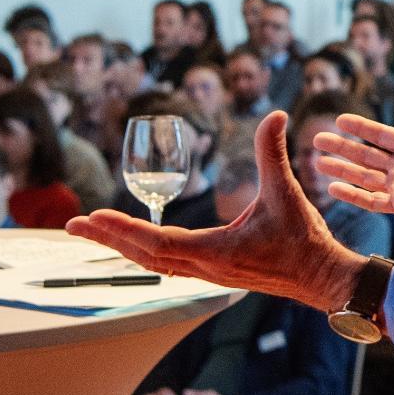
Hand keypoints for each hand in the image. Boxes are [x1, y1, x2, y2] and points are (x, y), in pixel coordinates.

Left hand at [67, 112, 363, 313]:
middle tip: (73, 226)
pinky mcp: (214, 273)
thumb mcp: (287, 193)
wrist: (321, 278)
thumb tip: (274, 116)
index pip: (156, 241)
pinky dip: (143, 252)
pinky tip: (135, 246)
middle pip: (142, 255)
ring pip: (152, 262)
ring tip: (95, 232)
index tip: (93, 217)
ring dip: (121, 246)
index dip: (122, 228)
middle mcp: (205, 267)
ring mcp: (207, 274)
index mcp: (216, 251)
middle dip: (106, 239)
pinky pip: (167, 264)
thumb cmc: (305, 241)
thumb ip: (273, 154)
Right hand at [312, 57, 393, 227]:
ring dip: (341, 170)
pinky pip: (372, 201)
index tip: (339, 119)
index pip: (381, 136)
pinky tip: (334, 187)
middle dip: (342, 148)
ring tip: (318, 162)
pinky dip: (353, 195)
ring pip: (364, 178)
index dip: (360, 128)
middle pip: (366, 156)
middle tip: (316, 140)